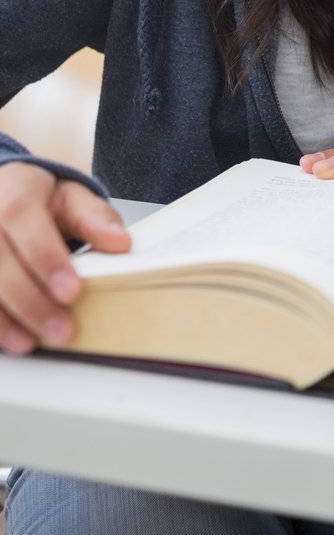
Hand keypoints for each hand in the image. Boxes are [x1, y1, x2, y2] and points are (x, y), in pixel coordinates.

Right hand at [0, 163, 129, 353]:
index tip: (73, 292)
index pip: (23, 220)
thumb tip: (121, 243)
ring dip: (3, 319)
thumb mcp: (72, 199)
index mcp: (15, 191)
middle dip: (30, 301)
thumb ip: (95, 219)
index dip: (46, 259)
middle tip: (62, 330)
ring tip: (31, 343)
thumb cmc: (41, 202)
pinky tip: (10, 341)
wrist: (7, 195)